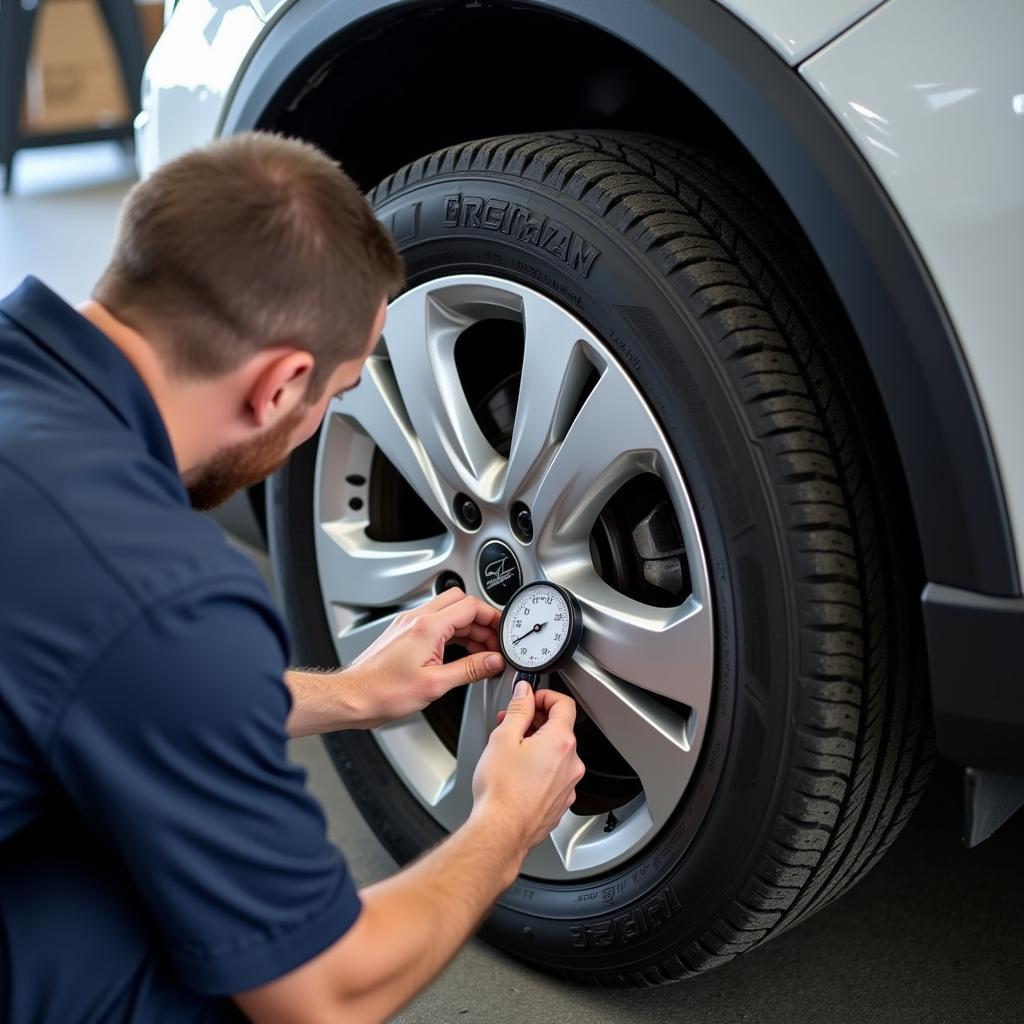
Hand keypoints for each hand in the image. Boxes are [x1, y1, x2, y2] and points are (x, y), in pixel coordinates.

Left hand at [341, 588, 504, 726]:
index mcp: (427, 626)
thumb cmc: (383, 692)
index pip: (470, 606)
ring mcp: (408, 625)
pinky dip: (452, 634)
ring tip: (481, 651)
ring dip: (468, 627)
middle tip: (494, 641)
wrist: (353, 697)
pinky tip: (460, 652)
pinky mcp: (403, 634)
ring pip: (448, 612)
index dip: (492, 616)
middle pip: (460, 603)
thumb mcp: (435, 684)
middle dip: (482, 619)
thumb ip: (470, 669)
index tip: (503, 631)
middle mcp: (417, 619)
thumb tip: (493, 661)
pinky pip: (435, 624)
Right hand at [471, 683, 584, 853]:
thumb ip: (518, 709)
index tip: (530, 698)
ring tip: (510, 751)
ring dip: (537, 745)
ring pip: (556, 753)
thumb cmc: (501, 791)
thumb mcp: (503, 737)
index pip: (564, 704)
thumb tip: (525, 693)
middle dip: (535, 721)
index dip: (545, 695)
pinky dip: (540, 767)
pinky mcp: (560, 801)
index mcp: (561, 742)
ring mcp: (568, 785)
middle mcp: (571, 763)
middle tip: (512, 723)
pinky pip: (554, 775)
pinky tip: (518, 773)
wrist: (501, 832)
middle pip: (560, 729)